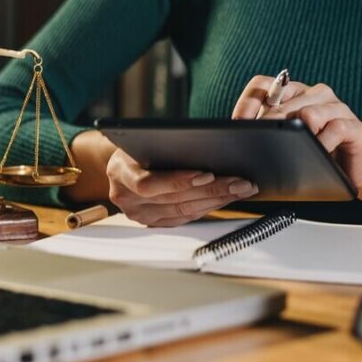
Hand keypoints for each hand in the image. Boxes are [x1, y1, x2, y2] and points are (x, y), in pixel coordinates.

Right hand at [106, 148, 258, 226]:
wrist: (123, 164)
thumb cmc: (138, 146)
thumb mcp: (145, 138)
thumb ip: (168, 145)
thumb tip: (207, 146)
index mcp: (120, 173)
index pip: (149, 184)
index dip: (179, 180)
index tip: (207, 174)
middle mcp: (126, 198)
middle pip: (175, 199)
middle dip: (212, 190)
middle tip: (240, 182)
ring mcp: (140, 214)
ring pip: (184, 210)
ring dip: (217, 200)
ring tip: (241, 189)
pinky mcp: (154, 222)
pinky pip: (185, 217)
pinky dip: (209, 207)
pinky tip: (226, 197)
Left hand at [232, 76, 361, 220]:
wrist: (356, 169)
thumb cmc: (317, 154)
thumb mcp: (289, 141)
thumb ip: (268, 133)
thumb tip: (238, 138)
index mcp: (295, 93)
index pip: (263, 84)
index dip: (247, 102)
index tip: (237, 124)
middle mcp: (316, 94)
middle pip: (282, 103)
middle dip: (266, 126)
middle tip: (258, 144)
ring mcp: (337, 108)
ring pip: (308, 113)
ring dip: (296, 134)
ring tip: (291, 150)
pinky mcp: (354, 126)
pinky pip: (335, 129)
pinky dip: (322, 144)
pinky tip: (318, 154)